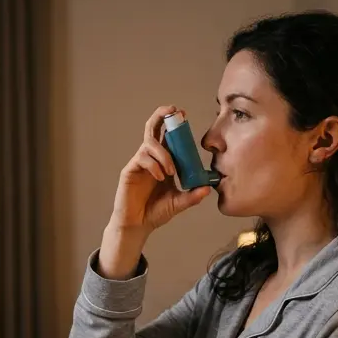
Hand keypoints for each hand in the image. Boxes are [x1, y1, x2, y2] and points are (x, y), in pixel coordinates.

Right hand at [110, 105, 214, 235]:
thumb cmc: (155, 212)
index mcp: (162, 161)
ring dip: (164, 154)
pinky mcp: (130, 170)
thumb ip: (192, 196)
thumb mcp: (179, 203)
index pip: (168, 137)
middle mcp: (150, 158)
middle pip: (153, 128)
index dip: (175, 125)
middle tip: (174, 111)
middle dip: (162, 116)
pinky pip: (143, 158)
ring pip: (150, 144)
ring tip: (171, 171)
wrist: (137, 225)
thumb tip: (207, 188)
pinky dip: (155, 165)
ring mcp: (139, 163)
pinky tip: (160, 177)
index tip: (184, 115)